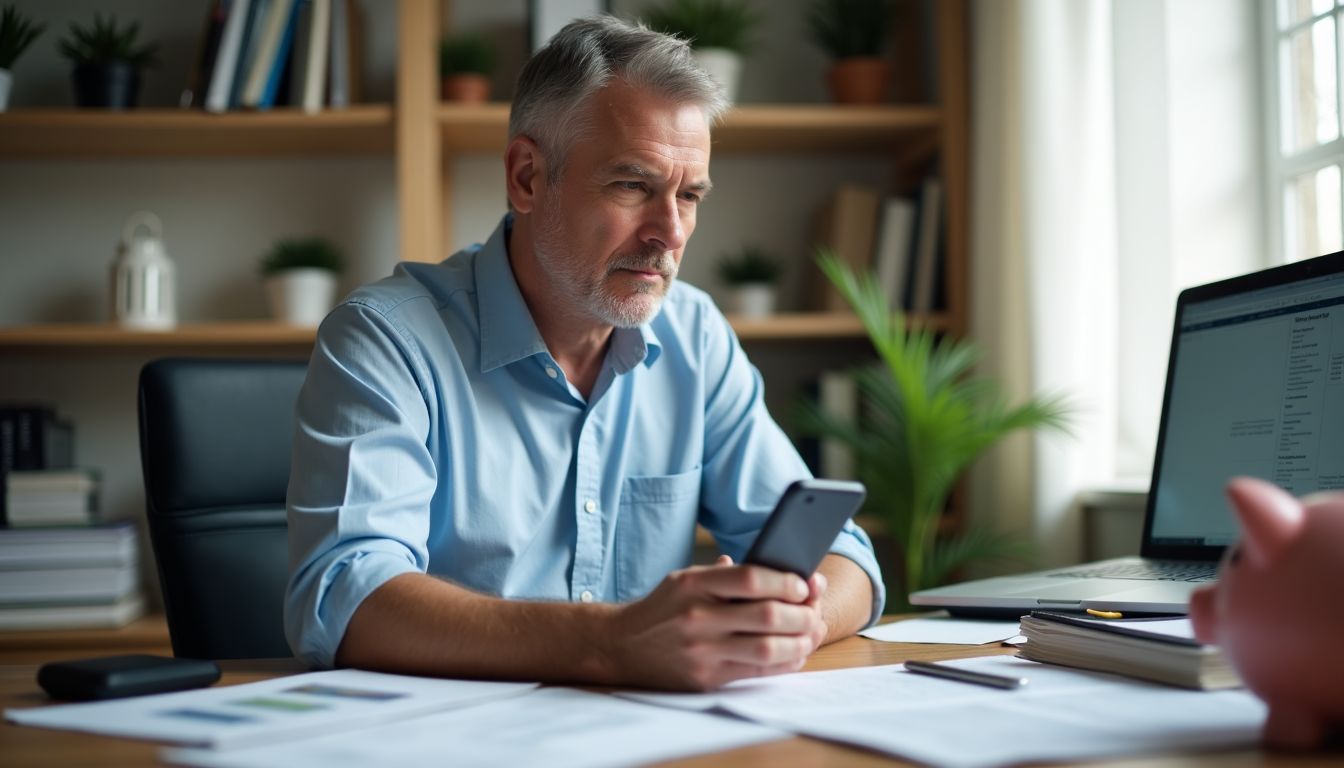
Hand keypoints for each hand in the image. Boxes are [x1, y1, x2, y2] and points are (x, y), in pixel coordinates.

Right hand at [604, 557, 828, 690]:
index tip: (804, 585)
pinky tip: (795, 652)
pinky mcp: (706, 677)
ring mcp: (702, 650)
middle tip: (814, 611)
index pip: (752, 578)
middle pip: (767, 615)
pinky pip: (757, 672)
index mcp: (694, 584)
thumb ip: (729, 574)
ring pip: (768, 647)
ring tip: (811, 633)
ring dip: (800, 641)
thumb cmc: (664, 608)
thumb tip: (782, 571)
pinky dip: (785, 662)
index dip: (786, 581)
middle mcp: (697, 616)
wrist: (621, 645)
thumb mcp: (686, 579)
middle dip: (802, 613)